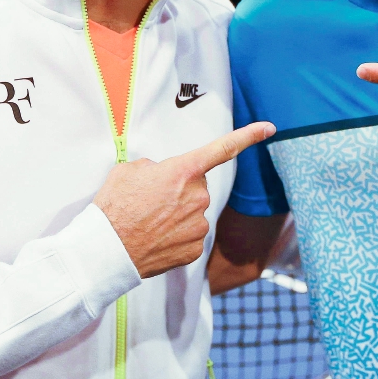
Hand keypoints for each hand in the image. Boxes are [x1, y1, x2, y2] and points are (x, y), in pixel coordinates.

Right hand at [93, 122, 275, 278]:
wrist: (107, 250)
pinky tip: (157, 239)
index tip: (270, 128)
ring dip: (177, 214)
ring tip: (149, 222)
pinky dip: (176, 237)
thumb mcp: (129, 170)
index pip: (222, 149)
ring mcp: (199, 224)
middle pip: (197, 187)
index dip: (248, 136)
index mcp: (183, 171)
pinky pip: (191, 235)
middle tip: (152, 201)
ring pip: (194, 212)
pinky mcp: (196, 248)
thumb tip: (162, 176)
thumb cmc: (114, 206)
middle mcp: (198, 196)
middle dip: (180, 190)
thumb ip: (155, 168)